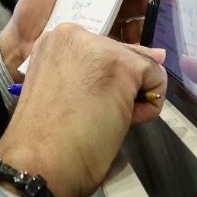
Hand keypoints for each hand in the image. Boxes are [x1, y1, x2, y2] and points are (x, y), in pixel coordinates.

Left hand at [0, 0, 149, 77]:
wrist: (21, 43)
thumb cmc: (32, 9)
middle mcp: (105, 9)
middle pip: (134, 2)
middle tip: (140, 1)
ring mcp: (106, 32)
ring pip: (136, 25)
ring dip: (144, 22)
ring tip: (142, 26)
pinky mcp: (103, 53)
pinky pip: (126, 50)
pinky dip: (136, 47)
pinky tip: (137, 45)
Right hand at [0, 24, 166, 196]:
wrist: (38, 162)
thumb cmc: (46, 138)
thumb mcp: (65, 89)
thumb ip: (96, 71)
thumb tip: (157, 55)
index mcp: (54, 40)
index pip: (98, 52)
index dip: (102, 82)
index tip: (86, 104)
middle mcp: (73, 34)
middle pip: (120, 54)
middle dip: (118, 87)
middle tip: (93, 116)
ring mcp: (98, 46)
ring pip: (139, 65)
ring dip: (131, 96)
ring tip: (104, 120)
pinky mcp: (123, 64)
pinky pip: (155, 78)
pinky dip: (148, 106)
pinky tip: (121, 121)